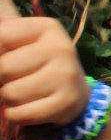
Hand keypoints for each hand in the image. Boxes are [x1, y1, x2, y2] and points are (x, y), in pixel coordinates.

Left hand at [0, 0, 89, 125]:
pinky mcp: (66, 103)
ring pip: (10, 93)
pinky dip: (17, 115)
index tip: (6, 57)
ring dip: (8, 99)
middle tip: (16, 79)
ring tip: (24, 93)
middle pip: (3, 68)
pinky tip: (29, 107)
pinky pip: (21, 113)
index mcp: (47, 27)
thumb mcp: (24, 39)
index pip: (1, 37)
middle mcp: (61, 47)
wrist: (74, 93)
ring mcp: (67, 75)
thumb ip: (5, 24)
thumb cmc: (38, 63)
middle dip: (2, 79)